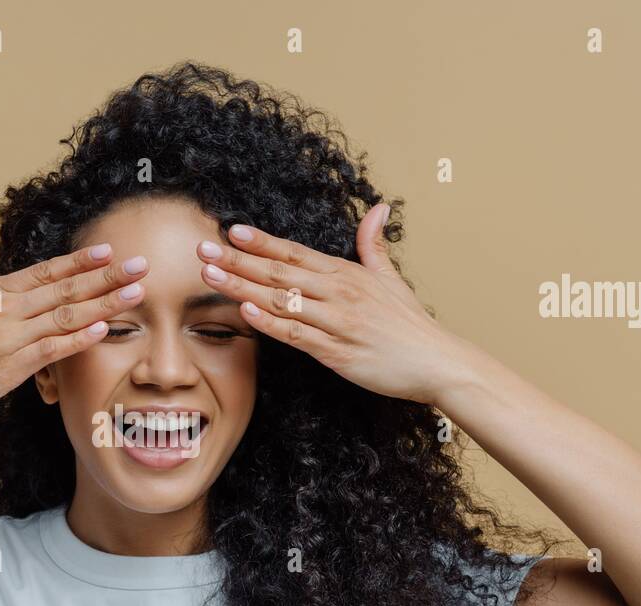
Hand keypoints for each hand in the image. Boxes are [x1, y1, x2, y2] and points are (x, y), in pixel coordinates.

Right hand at [0, 223, 149, 422]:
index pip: (45, 271)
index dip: (79, 261)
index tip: (108, 250)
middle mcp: (3, 310)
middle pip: (64, 289)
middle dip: (106, 276)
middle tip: (142, 265)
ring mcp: (6, 338)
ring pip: (64, 316)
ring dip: (104, 303)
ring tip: (136, 293)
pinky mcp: (7, 369)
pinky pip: (50, 350)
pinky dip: (78, 339)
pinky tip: (104, 328)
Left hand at [194, 205, 479, 404]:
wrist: (437, 363)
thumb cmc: (410, 325)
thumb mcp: (391, 278)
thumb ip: (373, 245)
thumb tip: (377, 208)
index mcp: (346, 274)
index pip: (295, 252)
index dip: (261, 241)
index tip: (231, 230)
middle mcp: (339, 293)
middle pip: (279, 272)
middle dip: (238, 259)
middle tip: (203, 248)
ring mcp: (337, 322)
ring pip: (281, 300)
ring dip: (242, 285)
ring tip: (210, 274)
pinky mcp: (337, 352)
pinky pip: (295, 335)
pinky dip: (269, 322)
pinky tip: (244, 311)